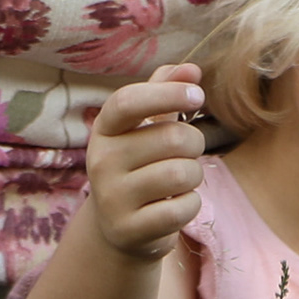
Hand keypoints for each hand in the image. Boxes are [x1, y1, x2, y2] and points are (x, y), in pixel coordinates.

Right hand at [83, 63, 207, 259]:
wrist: (120, 227)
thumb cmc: (141, 164)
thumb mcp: (146, 126)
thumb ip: (165, 91)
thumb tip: (191, 68)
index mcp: (105, 130)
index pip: (128, 101)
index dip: (167, 93)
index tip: (197, 94)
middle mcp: (100, 162)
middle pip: (172, 138)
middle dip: (194, 144)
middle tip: (186, 154)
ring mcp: (112, 198)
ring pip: (181, 173)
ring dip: (194, 175)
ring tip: (178, 182)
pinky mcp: (128, 229)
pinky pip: (183, 208)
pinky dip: (191, 205)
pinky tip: (175, 206)